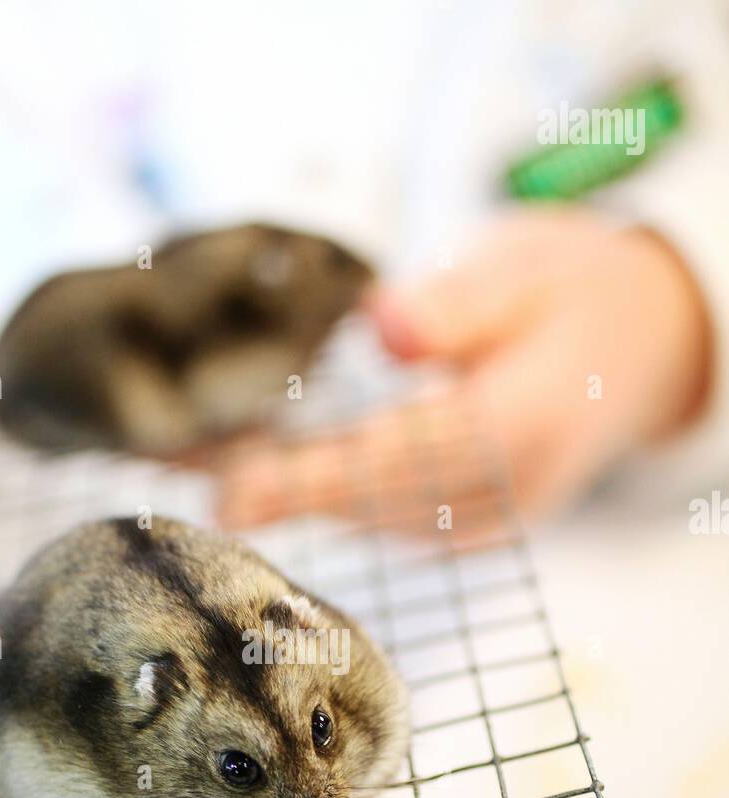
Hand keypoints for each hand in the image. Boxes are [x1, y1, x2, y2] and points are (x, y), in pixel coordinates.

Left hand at [216, 207, 711, 528]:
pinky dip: (306, 489)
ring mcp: (480, 521)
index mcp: (527, 427)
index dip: (312, 479)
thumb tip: (382, 328)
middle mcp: (501, 495)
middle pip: (366, 501)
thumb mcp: (529, 269)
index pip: (405, 461)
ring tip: (180, 459)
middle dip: (264, 484)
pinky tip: (240, 465)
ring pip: (361, 513)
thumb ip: (455, 304)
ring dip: (272, 488)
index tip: (231, 492)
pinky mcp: (456, 523)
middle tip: (164, 463)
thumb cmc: (577, 296)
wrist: (638, 351)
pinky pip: (372, 512)